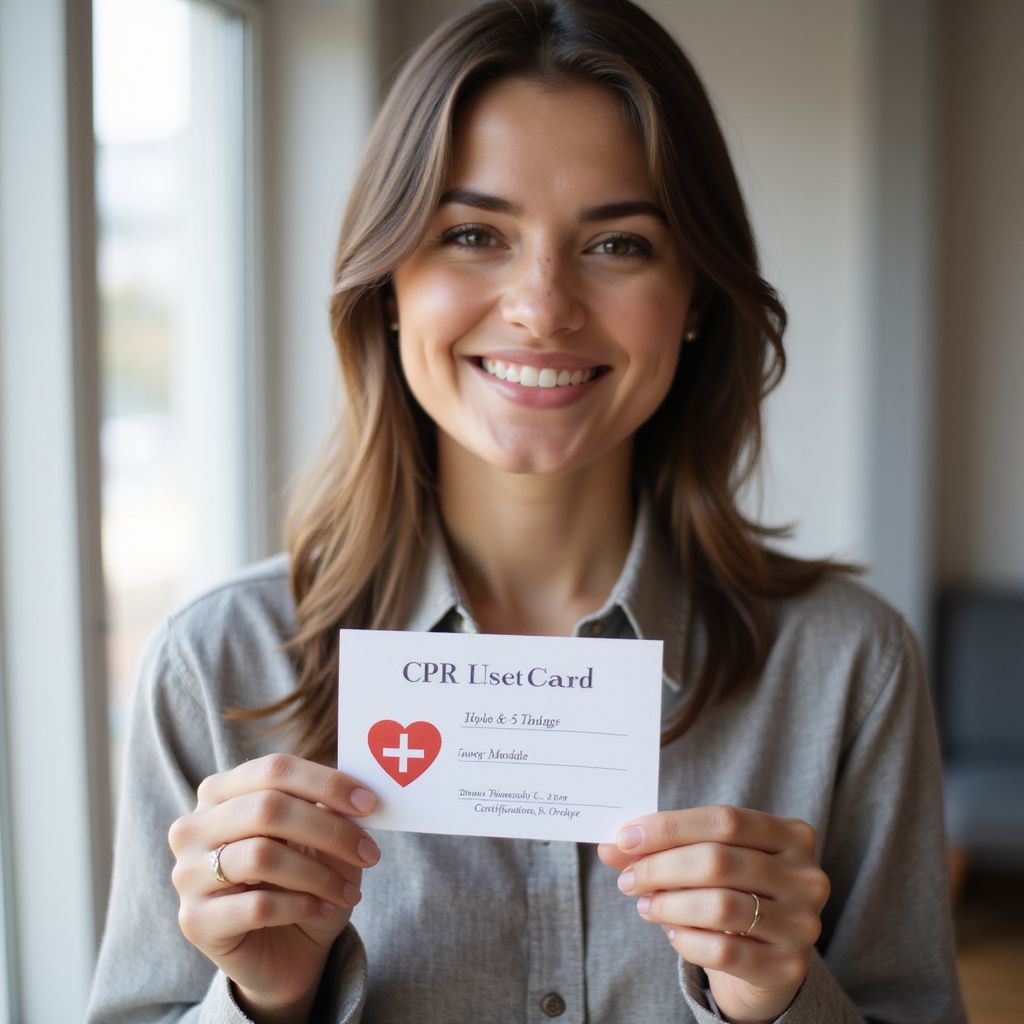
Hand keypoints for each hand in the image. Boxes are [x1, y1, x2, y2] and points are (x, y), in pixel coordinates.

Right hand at [168, 754, 379, 1022]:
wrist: (283, 952)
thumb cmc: (303, 882)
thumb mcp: (321, 843)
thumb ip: (330, 813)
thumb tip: (356, 794)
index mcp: (222, 791)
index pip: (274, 769)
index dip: (326, 782)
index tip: (370, 803)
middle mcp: (194, 826)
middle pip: (268, 809)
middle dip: (329, 830)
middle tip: (370, 852)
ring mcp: (186, 874)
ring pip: (262, 856)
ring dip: (319, 874)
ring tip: (350, 891)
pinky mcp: (194, 921)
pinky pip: (257, 905)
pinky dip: (301, 904)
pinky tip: (322, 908)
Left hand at [597, 805, 829, 1023]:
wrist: (770, 958)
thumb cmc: (734, 891)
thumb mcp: (709, 859)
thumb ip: (665, 847)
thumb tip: (611, 845)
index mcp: (792, 834)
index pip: (724, 820)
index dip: (669, 827)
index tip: (625, 837)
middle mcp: (806, 876)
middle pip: (718, 861)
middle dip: (660, 868)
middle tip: (627, 879)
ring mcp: (803, 924)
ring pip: (719, 907)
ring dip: (668, 905)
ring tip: (646, 906)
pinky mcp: (788, 966)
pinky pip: (723, 952)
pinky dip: (687, 941)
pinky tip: (673, 933)